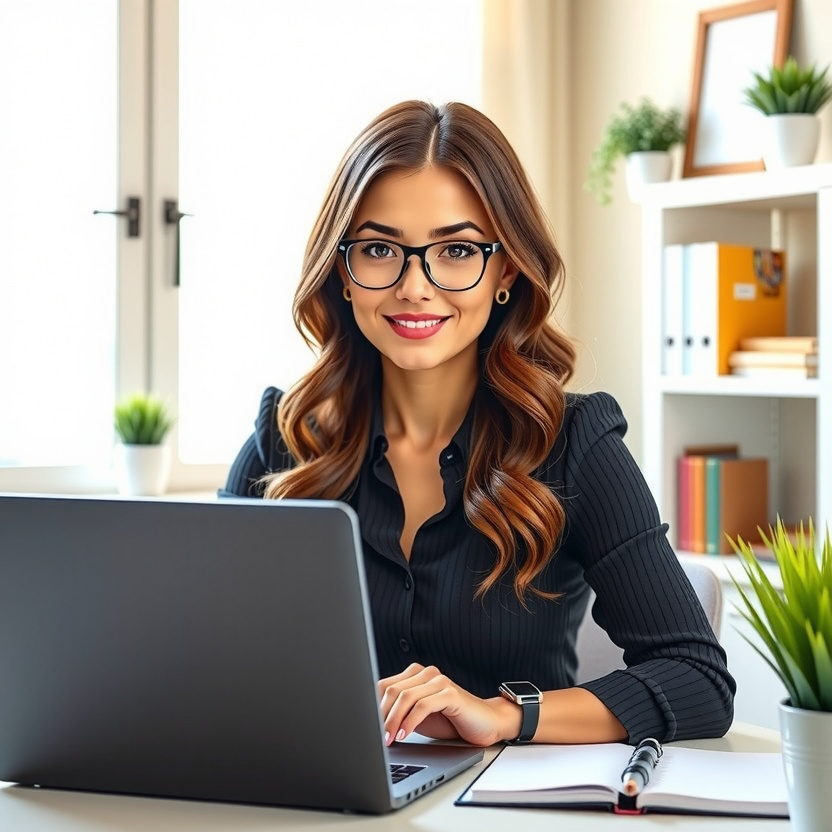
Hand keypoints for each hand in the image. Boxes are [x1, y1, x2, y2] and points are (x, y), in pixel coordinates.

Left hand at [377, 663, 521, 747]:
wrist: (485, 724)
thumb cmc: (450, 721)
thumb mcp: (419, 717)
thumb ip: (400, 713)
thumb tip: (371, 723)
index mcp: (415, 675)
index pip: (384, 685)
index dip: (373, 706)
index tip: (365, 727)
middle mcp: (426, 673)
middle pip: (392, 690)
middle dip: (380, 716)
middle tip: (375, 737)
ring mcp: (439, 681)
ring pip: (405, 696)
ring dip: (392, 721)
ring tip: (388, 739)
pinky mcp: (451, 693)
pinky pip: (423, 705)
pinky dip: (410, 722)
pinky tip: (405, 735)